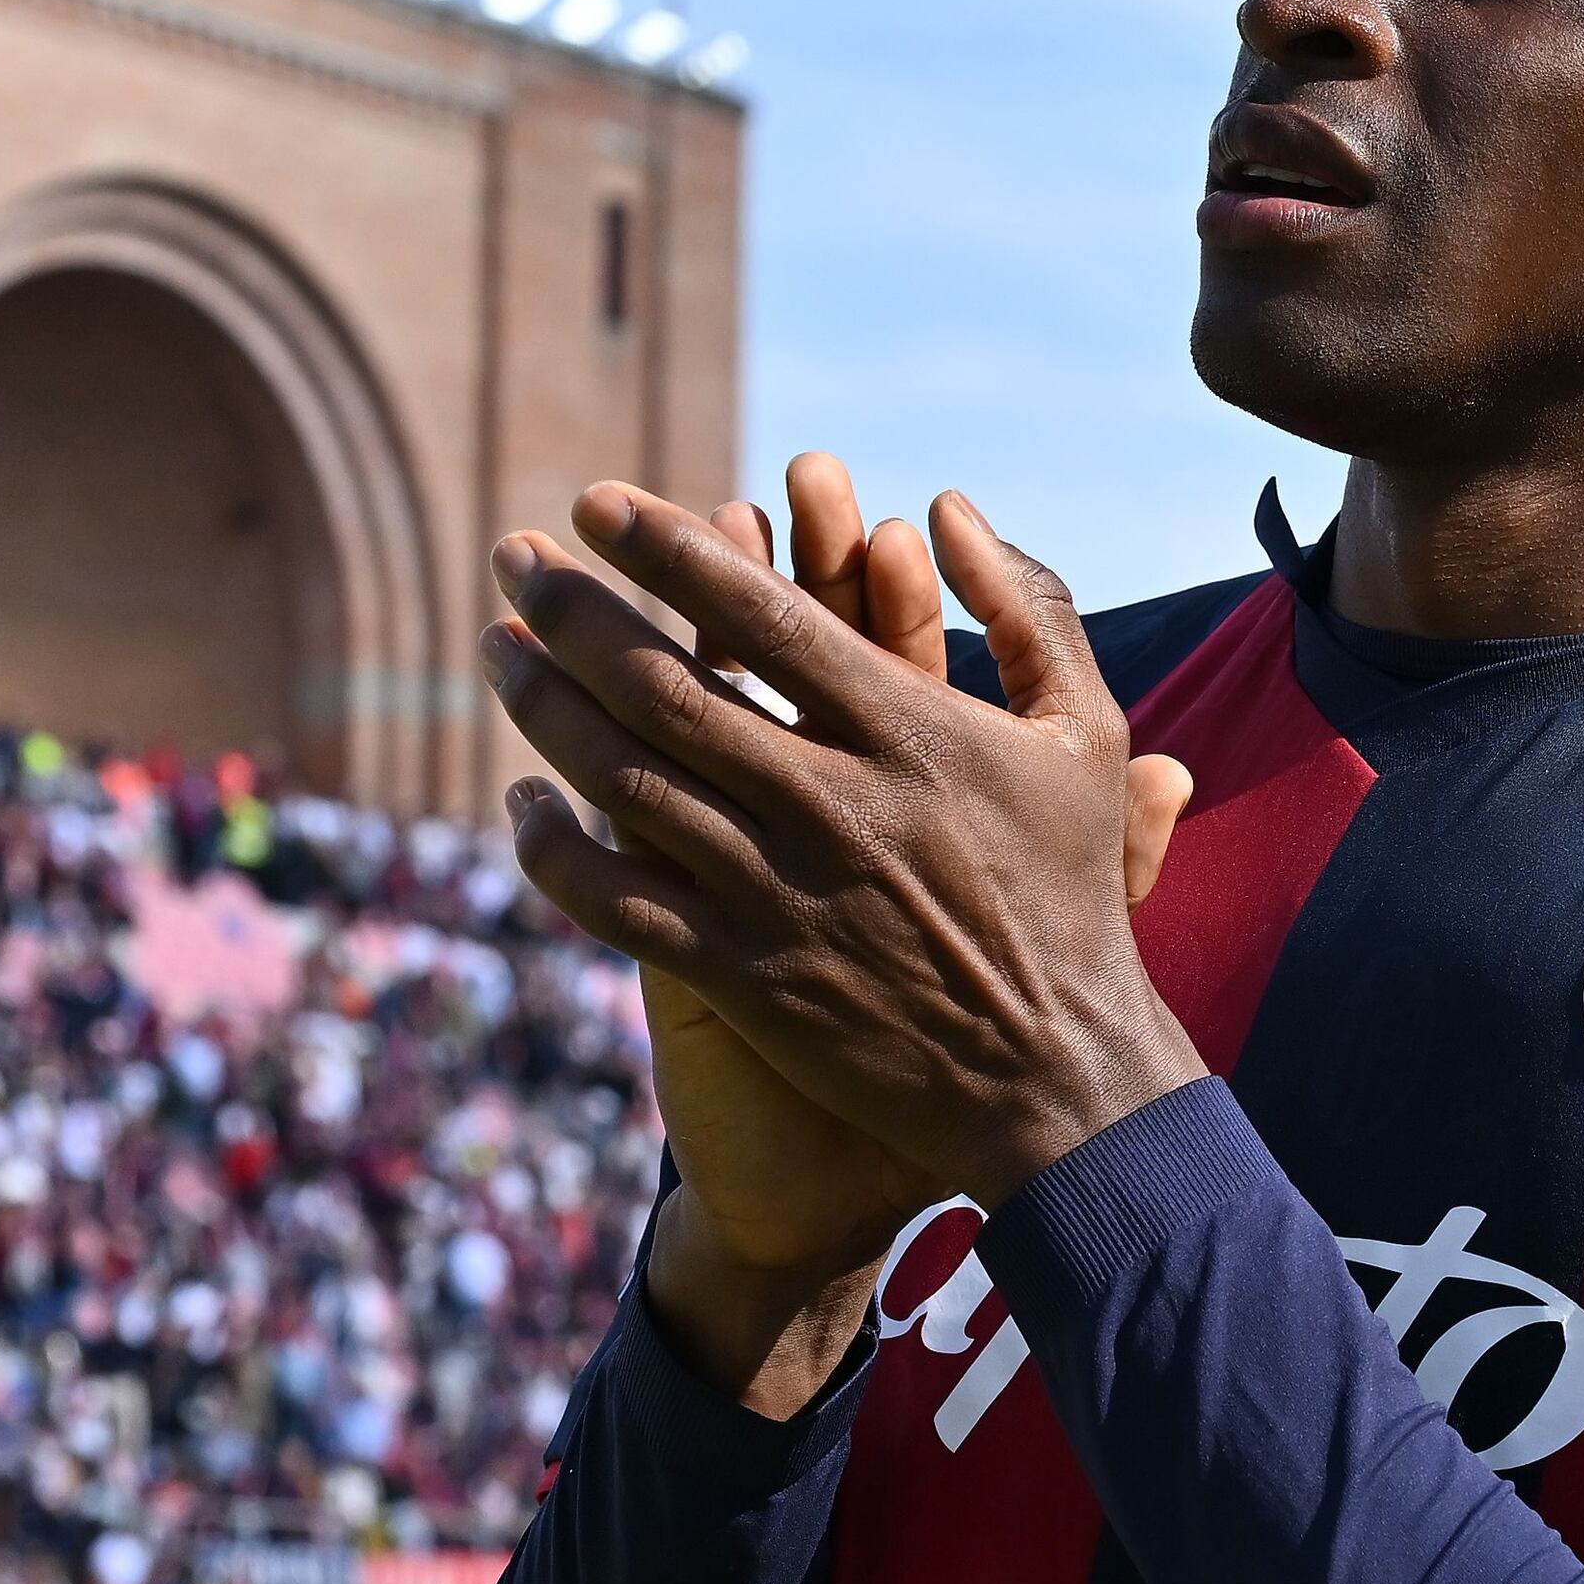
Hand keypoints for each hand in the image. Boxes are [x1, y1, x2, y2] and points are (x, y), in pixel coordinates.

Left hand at [492, 478, 1206, 1211]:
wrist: (1057, 1081)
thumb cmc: (1071, 893)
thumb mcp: (1088, 734)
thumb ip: (1028, 608)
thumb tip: (947, 508)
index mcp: (910, 731)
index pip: (763, 616)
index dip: (669, 551)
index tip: (598, 503)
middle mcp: (832, 803)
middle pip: (669, 687)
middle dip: (576, 610)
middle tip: (514, 554)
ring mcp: (779, 894)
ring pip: (629, 782)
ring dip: (546, 707)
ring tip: (495, 645)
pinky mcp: (745, 979)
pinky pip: (620, 903)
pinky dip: (556, 852)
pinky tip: (520, 803)